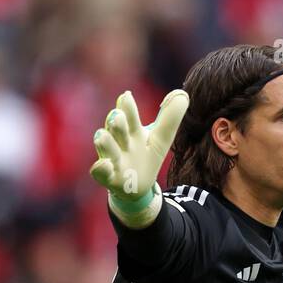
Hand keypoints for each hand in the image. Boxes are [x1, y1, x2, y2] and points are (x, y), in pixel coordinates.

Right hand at [91, 88, 188, 225]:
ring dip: (104, 142)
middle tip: (116, 117)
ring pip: (105, 147)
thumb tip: (183, 95)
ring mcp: (112, 159)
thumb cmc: (146, 157)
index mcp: (133, 130)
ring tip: (102, 136)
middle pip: (115, 128)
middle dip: (116, 122)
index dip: (127, 107)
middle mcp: (120, 142)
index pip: (129, 115)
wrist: (136, 187)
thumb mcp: (161, 139)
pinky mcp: (108, 178)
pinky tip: (105, 165)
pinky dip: (101, 168)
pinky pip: (99, 172)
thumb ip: (170, 118)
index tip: (127, 96)